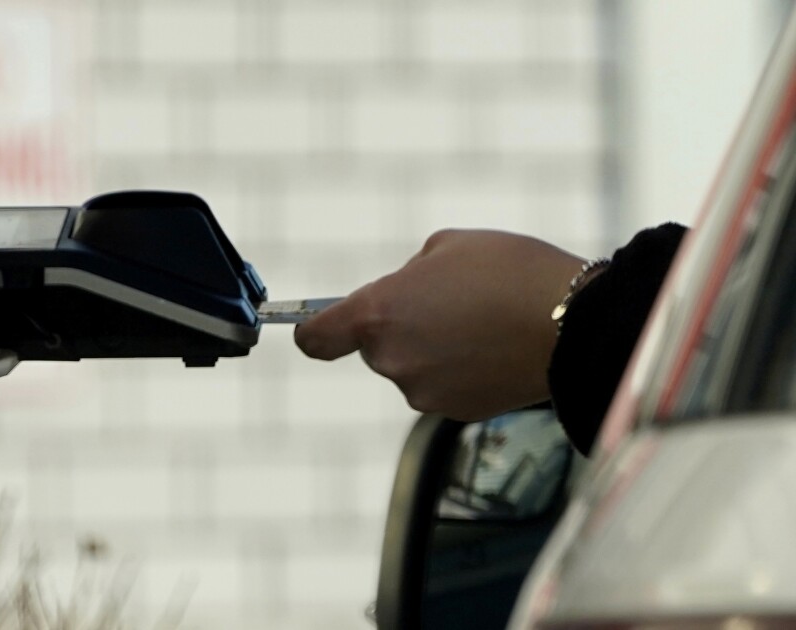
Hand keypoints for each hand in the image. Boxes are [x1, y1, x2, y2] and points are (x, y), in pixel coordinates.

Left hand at [294, 229, 583, 420]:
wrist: (575, 324)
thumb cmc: (512, 273)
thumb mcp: (447, 246)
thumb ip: (409, 274)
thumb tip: (405, 294)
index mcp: (377, 315)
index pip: (316, 338)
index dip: (312, 331)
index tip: (314, 328)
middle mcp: (391, 361)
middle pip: (376, 345)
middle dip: (402, 324)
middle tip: (449, 299)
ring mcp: (422, 392)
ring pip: (413, 365)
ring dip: (433, 348)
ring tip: (482, 321)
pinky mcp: (455, 413)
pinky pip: (443, 385)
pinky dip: (459, 370)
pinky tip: (494, 346)